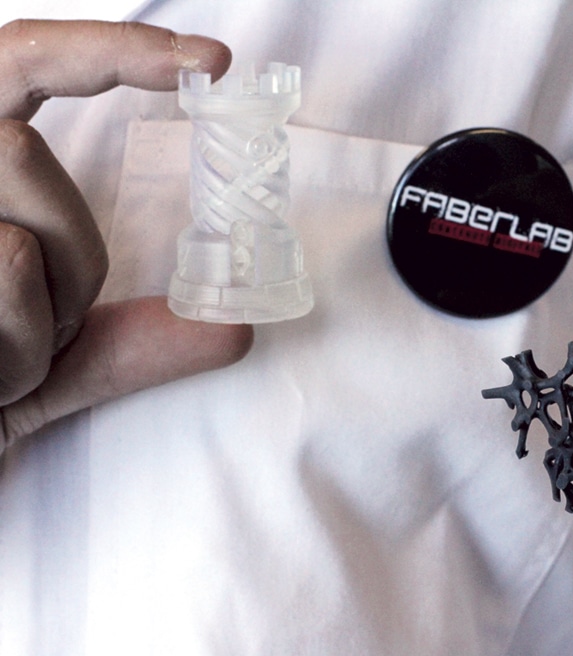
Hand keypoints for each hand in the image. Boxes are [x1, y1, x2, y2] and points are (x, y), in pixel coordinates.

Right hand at [0, 20, 249, 449]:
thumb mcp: (44, 371)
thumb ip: (127, 347)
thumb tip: (233, 333)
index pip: (23, 62)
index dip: (117, 51)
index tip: (212, 62)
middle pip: (30, 162)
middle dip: (74, 261)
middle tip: (46, 330)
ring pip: (16, 244)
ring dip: (36, 327)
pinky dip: (9, 363)